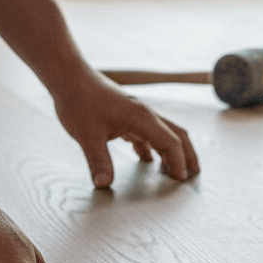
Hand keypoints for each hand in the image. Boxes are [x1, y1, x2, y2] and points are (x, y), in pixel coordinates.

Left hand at [53, 70, 200, 187]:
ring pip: (164, 133)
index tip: (180, 180)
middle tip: (194, 174)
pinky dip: (152, 147)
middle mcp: (145, 115)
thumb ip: (98, 161)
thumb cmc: (79, 101)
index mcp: (142, 118)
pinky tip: (147, 159)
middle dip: (188, 155)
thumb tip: (103, 185)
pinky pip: (147, 133)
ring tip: (174, 170)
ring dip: (172, 151)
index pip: (171, 142)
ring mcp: (136, 114)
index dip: (178, 162)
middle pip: (177, 135)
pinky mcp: (126, 115)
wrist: (68, 77)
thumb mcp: (87, 135)